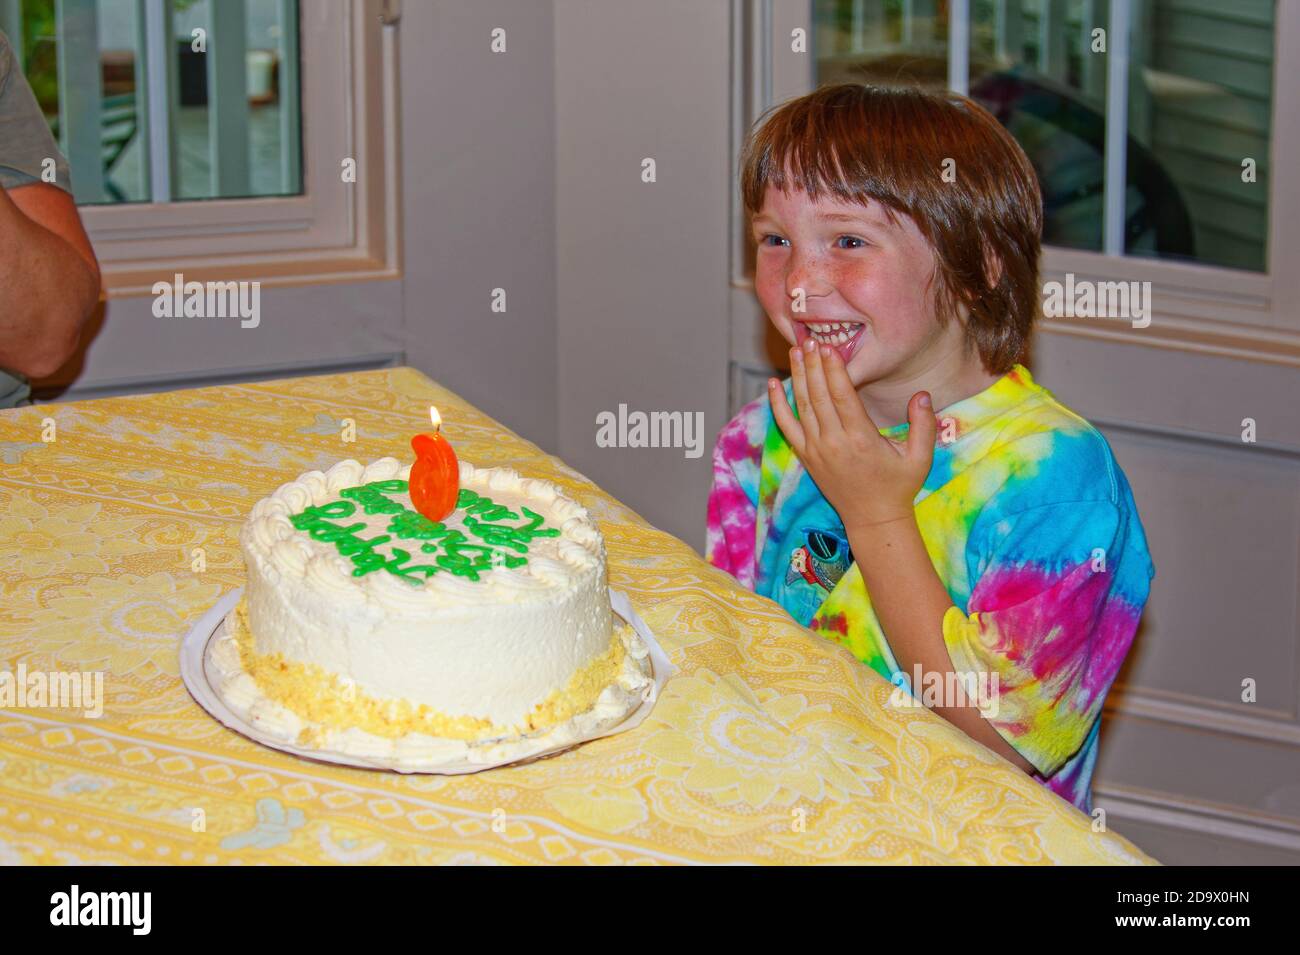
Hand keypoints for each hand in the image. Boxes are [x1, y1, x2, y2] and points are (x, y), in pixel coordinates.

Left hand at [768, 338, 935, 527]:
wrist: (872, 518)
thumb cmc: (899, 485)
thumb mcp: (920, 457)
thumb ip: (924, 425)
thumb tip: (922, 394)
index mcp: (861, 440)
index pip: (843, 397)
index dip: (834, 370)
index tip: (829, 347)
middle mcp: (834, 443)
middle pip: (819, 396)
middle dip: (814, 365)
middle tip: (810, 339)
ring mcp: (816, 450)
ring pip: (802, 406)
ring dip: (798, 376)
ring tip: (795, 350)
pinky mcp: (806, 456)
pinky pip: (787, 426)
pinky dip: (778, 405)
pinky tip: (772, 384)